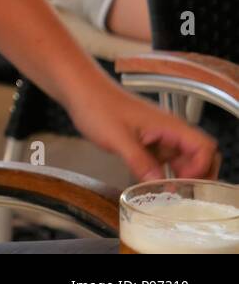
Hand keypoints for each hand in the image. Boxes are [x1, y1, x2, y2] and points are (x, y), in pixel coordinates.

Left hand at [67, 82, 218, 181]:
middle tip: (182, 193)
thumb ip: (139, 161)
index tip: (185, 182)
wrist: (79, 90)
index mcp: (168, 125)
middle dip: (194, 175)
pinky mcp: (144, 139)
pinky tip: (149, 183)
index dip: (201, 168)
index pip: (204, 147)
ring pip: (179, 159)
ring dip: (176, 175)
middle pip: (198, 155)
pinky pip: (161, 159)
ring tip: (164, 192)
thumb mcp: (117, 138)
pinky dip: (160, 171)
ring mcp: (156, 135)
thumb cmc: (96, 104)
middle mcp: (167, 130)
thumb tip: (157, 184)